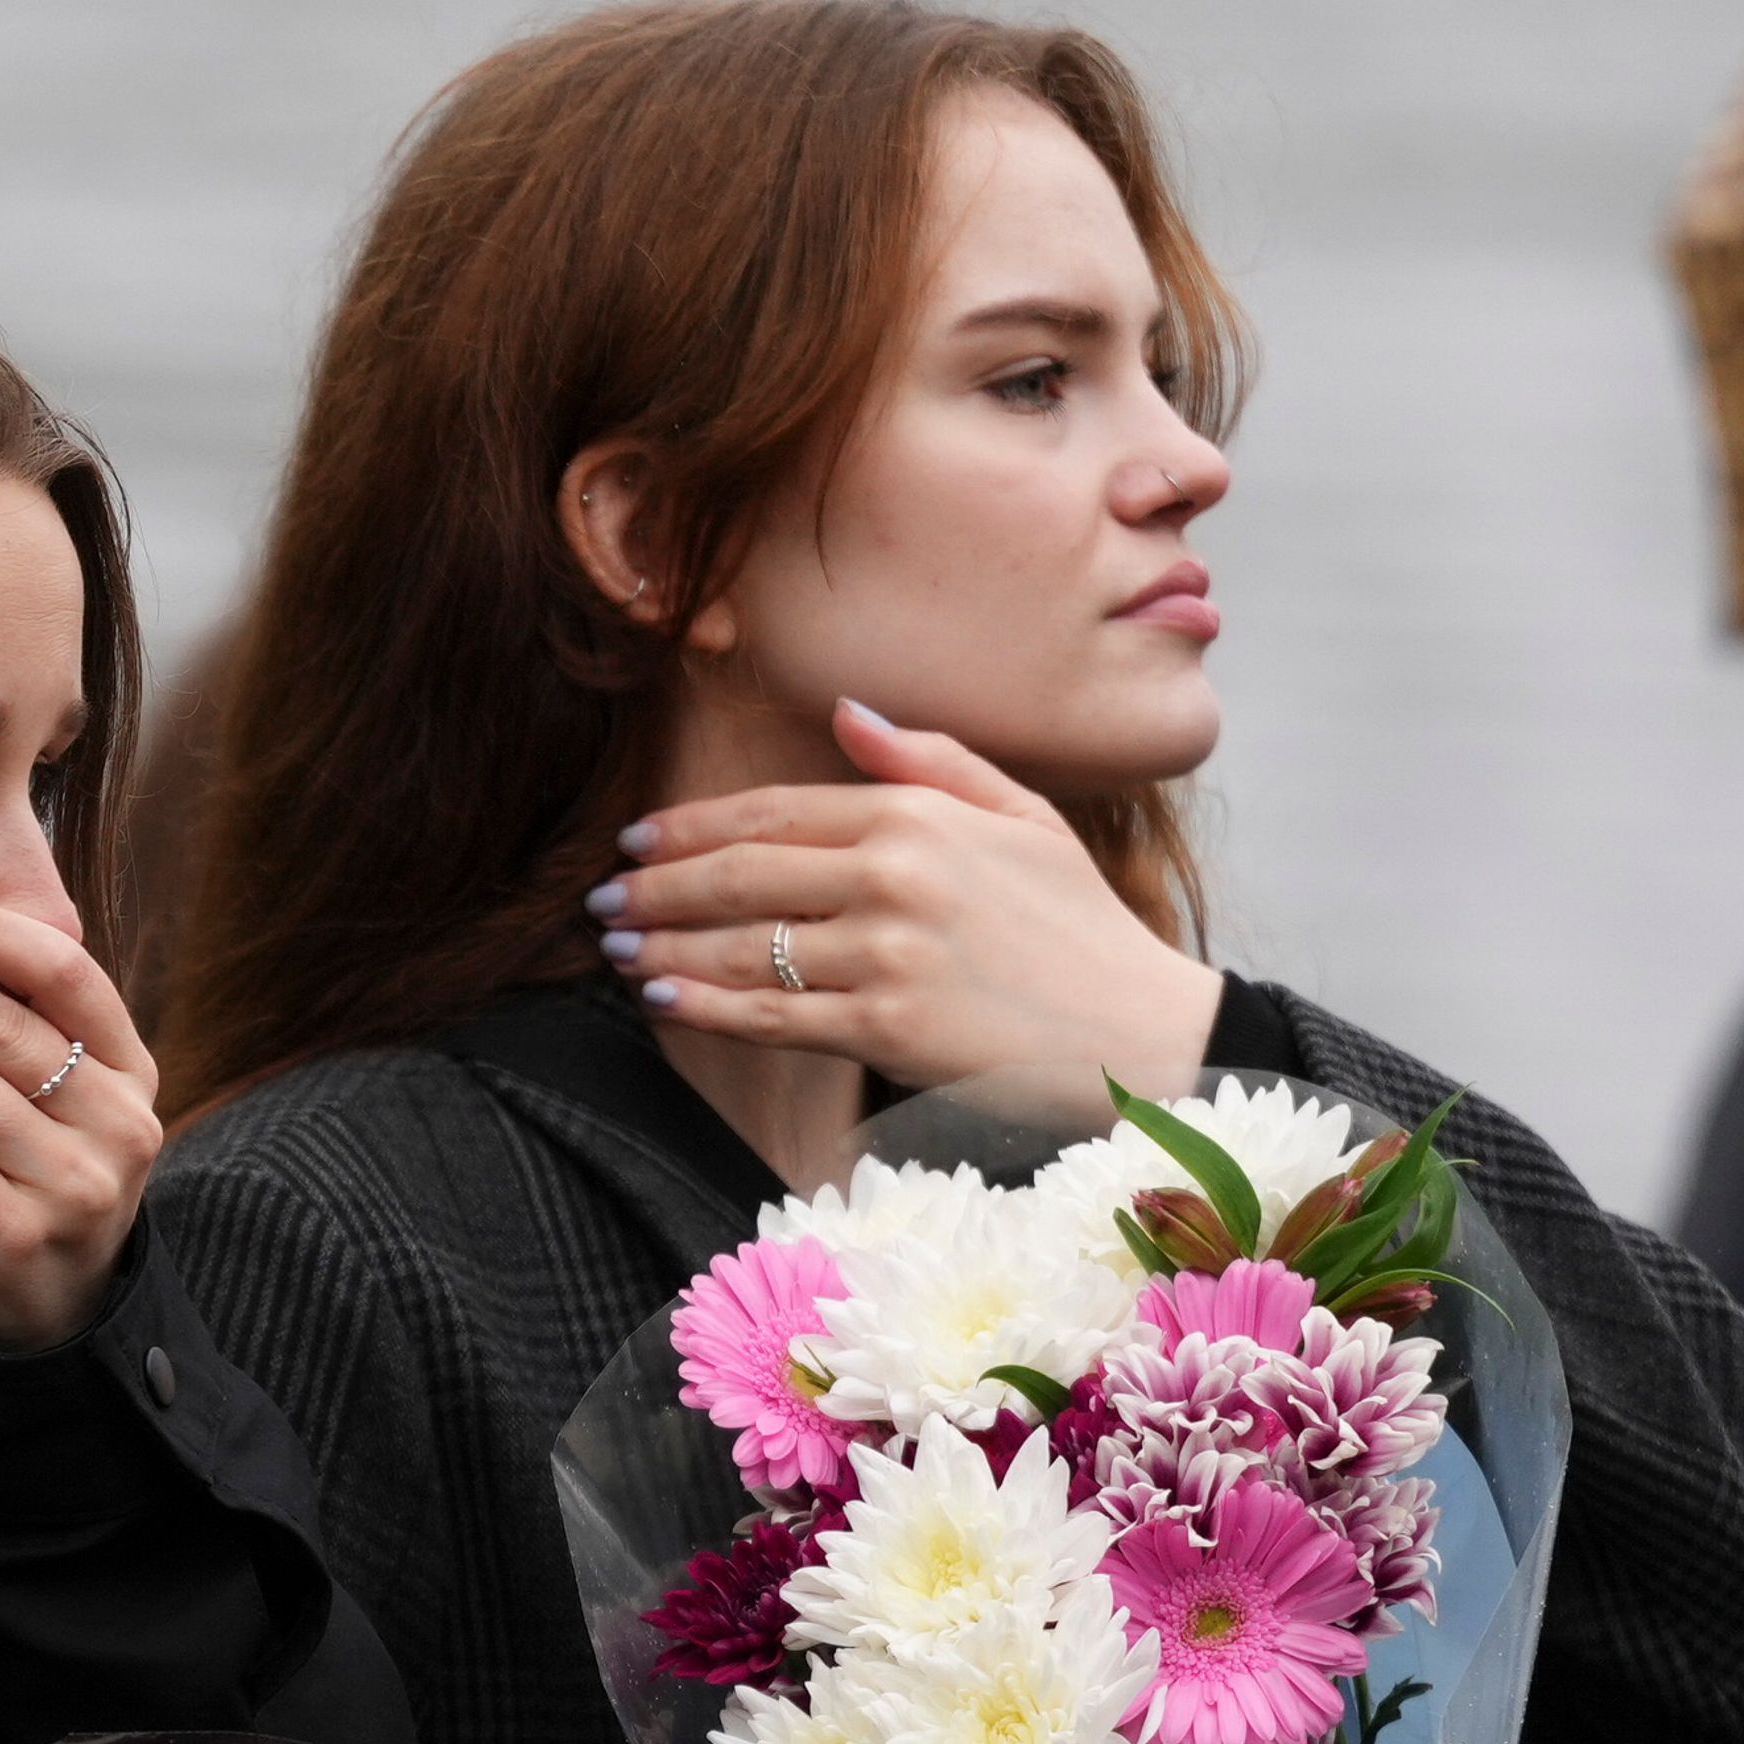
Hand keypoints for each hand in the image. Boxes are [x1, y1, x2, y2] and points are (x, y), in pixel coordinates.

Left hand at [589, 699, 1223, 1094]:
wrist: (1141, 1032)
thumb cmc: (1081, 927)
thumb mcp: (1023, 816)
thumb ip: (930, 760)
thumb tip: (847, 711)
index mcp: (917, 816)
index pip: (774, 813)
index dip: (693, 829)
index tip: (639, 843)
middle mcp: (894, 875)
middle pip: (741, 876)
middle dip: (658, 890)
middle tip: (602, 901)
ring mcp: (888, 953)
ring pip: (743, 948)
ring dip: (665, 950)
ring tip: (617, 952)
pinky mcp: (888, 1027)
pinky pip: (771, 1016)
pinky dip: (705, 1008)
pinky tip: (660, 1001)